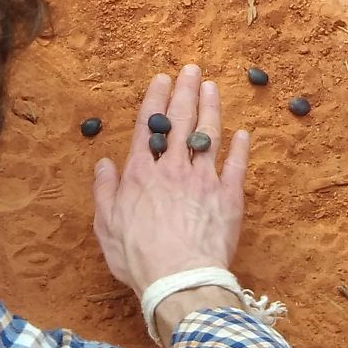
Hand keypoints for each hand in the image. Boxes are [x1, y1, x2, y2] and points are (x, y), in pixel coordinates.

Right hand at [93, 65, 251, 308]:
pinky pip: (236, 166)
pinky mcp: (229, 196)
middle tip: (191, 69)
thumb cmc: (139, 257)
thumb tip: (104, 164)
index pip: (148, 128)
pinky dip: (241, 148)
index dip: (155, 101)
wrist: (180, 278)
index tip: (161, 79)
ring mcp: (204, 180)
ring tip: (212, 87)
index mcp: (142, 174)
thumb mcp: (107, 225)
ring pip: (209, 135)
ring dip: (211, 108)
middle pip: (181, 122)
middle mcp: (174, 169)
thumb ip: (105, 191)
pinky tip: (243, 133)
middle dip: (185, 92)